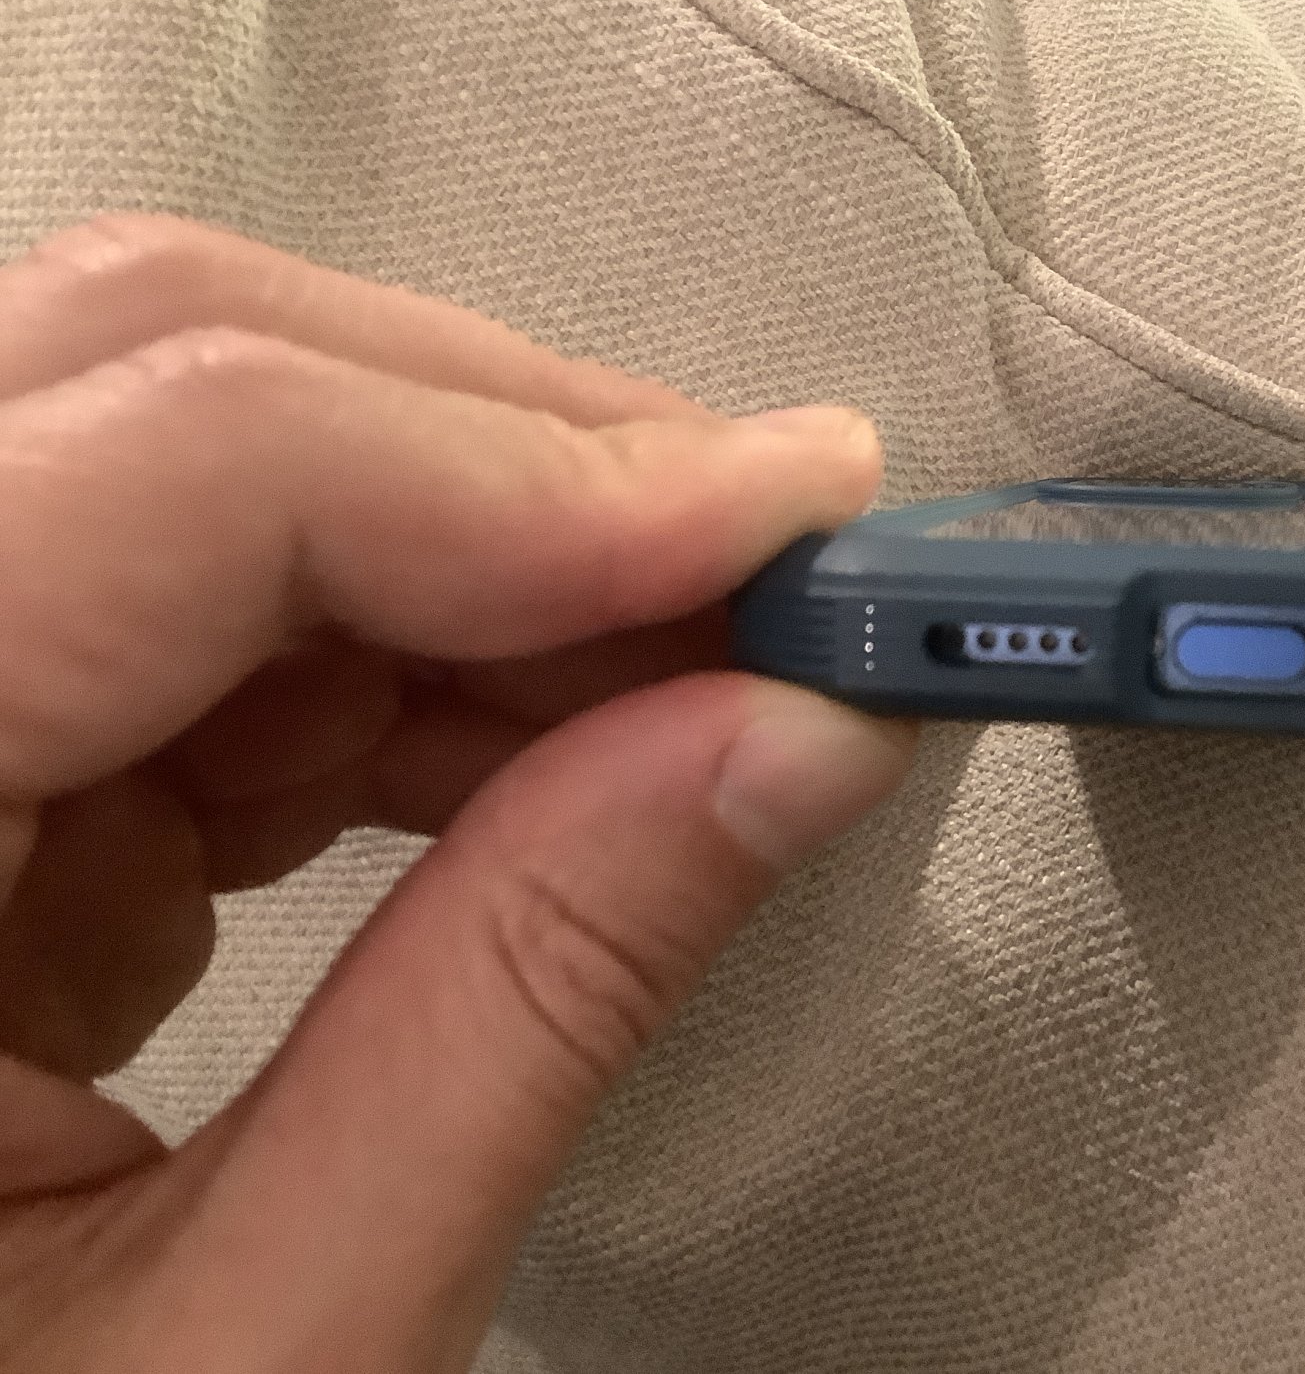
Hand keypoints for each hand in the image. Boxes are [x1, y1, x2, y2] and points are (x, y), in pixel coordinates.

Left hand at [0, 216, 916, 1371]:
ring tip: (691, 691)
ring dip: (481, 560)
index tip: (797, 526)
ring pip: (184, 460)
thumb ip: (536, 1002)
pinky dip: (393, 660)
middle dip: (514, 460)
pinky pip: (180, 607)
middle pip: (155, 379)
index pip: (173, 464)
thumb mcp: (252, 1353)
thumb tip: (792, 745)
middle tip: (775, 573)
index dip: (529, 469)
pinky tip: (534, 759)